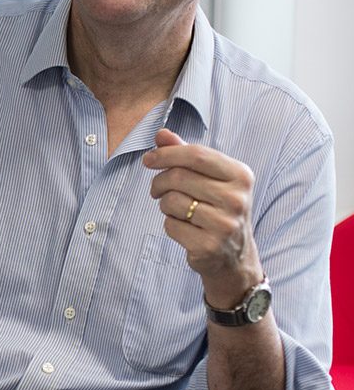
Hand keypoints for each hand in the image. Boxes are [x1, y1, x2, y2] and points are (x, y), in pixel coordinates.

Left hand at [142, 128, 261, 306]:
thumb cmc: (216, 206)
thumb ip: (184, 152)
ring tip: (176, 209)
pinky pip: (171, 225)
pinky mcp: (210, 247)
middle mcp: (238, 199)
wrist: (234, 256)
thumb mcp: (208, 177)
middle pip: (179, 177)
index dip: (166, 153)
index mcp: (241, 175)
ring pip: (172, 201)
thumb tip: (161, 133)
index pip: (196, 154)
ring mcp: (226, 225)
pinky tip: (184, 228)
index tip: (148, 159)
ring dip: (164, 203)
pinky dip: (170, 224)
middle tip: (156, 189)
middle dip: (159, 181)